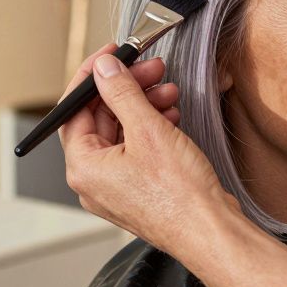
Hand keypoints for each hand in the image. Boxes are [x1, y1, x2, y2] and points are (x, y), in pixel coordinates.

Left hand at [59, 45, 238, 255]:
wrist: (212, 233)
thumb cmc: (180, 196)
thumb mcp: (148, 130)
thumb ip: (121, 93)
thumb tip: (103, 68)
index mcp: (83, 168)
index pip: (73, 110)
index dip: (92, 76)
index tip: (111, 54)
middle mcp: (93, 180)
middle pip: (100, 119)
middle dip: (128, 89)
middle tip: (151, 68)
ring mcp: (116, 187)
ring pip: (122, 133)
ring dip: (144, 106)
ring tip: (169, 91)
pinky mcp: (139, 190)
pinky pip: (136, 149)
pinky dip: (152, 127)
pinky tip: (171, 114)